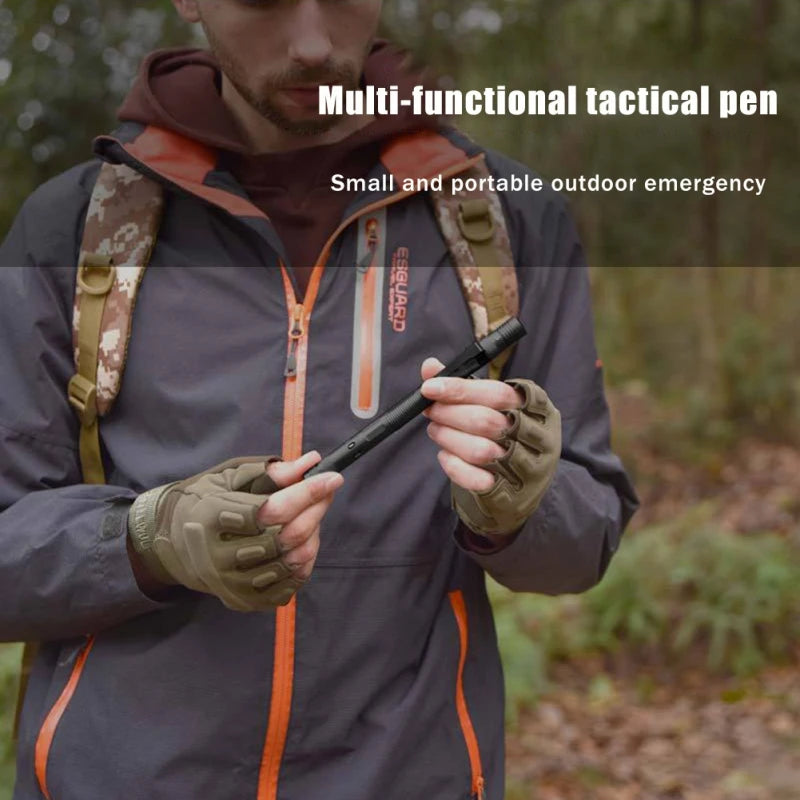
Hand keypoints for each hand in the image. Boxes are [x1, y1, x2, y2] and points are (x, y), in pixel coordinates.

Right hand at [127, 452, 342, 610]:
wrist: (170, 544)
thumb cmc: (204, 501)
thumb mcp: (229, 476)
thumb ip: (270, 471)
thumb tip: (309, 463)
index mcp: (211, 519)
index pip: (271, 510)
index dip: (307, 493)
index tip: (333, 477)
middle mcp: (218, 557)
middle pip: (286, 537)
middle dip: (316, 510)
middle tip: (326, 492)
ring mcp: (231, 584)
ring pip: (292, 561)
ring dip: (313, 535)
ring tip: (310, 515)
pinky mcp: (244, 601)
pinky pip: (289, 584)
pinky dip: (304, 560)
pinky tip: (301, 541)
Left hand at [420, 358, 560, 536]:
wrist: (522, 482)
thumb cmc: (504, 432)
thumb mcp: (491, 403)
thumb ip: (462, 385)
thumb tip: (430, 367)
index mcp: (534, 406)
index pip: (496, 393)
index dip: (459, 389)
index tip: (429, 388)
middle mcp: (535, 436)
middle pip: (486, 421)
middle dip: (448, 414)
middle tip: (431, 410)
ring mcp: (525, 467)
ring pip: (479, 450)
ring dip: (447, 437)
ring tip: (436, 430)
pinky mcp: (509, 492)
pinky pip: (476, 480)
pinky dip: (453, 466)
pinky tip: (446, 455)